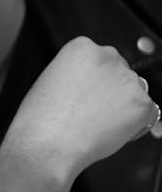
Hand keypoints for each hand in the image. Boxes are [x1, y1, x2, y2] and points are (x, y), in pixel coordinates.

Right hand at [4, 36, 157, 182]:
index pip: (102, 59)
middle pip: (121, 72)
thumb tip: (95, 84)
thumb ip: (78, 74)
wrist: (46, 144)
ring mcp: (127, 79)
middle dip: (113, 91)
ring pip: (135, 93)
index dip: (96, 81)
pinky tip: (111, 132)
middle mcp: (107, 55)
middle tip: (94, 112)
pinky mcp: (142, 103)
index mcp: (82, 46)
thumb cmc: (41, 119)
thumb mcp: (52, 79)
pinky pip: (149, 114)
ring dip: (124, 107)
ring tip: (98, 124)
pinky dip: (135, 126)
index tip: (87, 95)